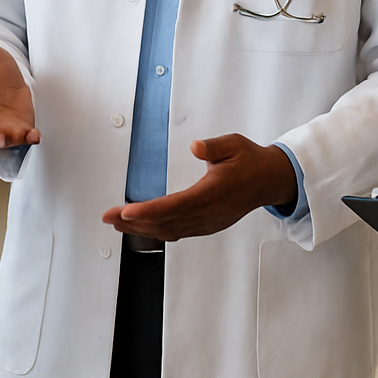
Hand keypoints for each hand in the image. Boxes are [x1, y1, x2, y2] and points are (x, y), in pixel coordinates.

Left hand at [101, 135, 296, 240]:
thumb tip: (196, 147)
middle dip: (133, 222)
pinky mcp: (208, 225)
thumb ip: (214, 147)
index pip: (174, 206)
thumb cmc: (250, 161)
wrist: (270, 181)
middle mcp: (208, 213)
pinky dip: (157, 231)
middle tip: (108, 217)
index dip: (147, 211)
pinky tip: (142, 229)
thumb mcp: (233, 144)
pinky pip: (178, 232)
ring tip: (117, 223)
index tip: (125, 211)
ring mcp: (208, 223)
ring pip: (169, 231)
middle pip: (165, 223)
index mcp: (212, 194)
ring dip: (141, 229)